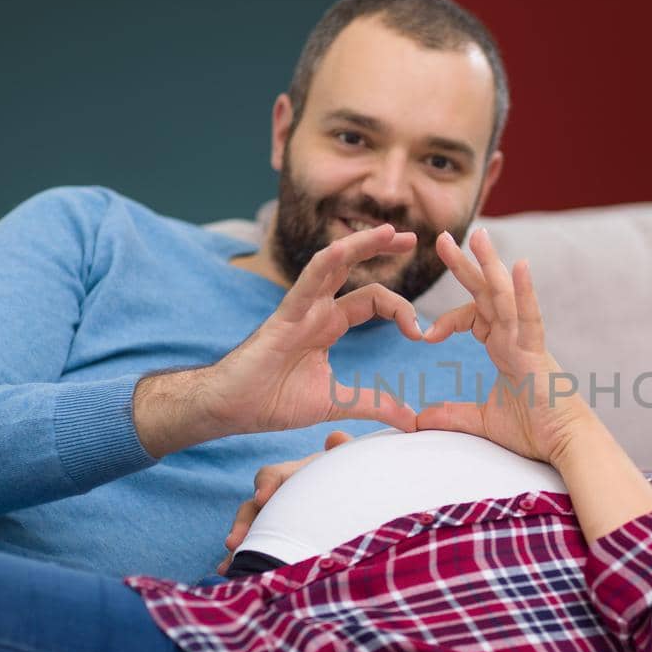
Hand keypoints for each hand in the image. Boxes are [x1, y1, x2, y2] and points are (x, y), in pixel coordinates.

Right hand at [135, 225, 423, 457]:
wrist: (231, 410)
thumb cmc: (273, 401)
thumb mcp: (336, 402)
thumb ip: (373, 404)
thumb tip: (410, 419)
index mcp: (329, 325)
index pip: (372, 301)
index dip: (401, 309)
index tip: (420, 333)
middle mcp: (316, 310)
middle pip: (353, 269)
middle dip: (381, 249)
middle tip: (412, 237)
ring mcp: (299, 309)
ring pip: (332, 265)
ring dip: (361, 245)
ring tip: (391, 232)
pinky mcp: (283, 317)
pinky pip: (306, 283)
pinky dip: (326, 263)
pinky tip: (345, 249)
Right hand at [216, 430, 352, 571]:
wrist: (354, 506)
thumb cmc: (345, 482)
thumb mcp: (344, 466)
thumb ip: (342, 453)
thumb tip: (335, 437)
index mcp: (292, 477)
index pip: (271, 476)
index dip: (265, 484)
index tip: (262, 498)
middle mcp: (276, 499)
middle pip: (251, 509)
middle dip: (242, 525)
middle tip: (234, 542)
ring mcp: (272, 521)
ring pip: (249, 532)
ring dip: (238, 546)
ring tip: (229, 565)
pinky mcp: (274, 542)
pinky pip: (254, 551)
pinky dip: (239, 561)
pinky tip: (229, 573)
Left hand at [416, 229, 589, 462]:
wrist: (566, 446)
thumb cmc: (535, 432)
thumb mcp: (482, 421)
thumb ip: (452, 415)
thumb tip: (418, 420)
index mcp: (505, 348)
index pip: (474, 317)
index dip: (448, 319)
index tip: (425, 336)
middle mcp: (516, 338)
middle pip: (487, 293)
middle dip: (465, 266)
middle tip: (443, 237)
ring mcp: (527, 342)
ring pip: (506, 296)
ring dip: (491, 264)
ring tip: (478, 234)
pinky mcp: (538, 353)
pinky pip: (530, 317)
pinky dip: (525, 292)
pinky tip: (520, 265)